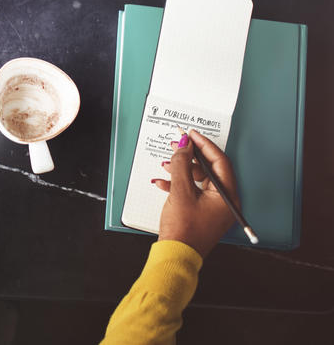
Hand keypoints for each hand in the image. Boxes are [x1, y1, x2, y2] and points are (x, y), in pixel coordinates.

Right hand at [153, 129, 237, 257]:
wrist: (176, 255)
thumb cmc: (184, 229)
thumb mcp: (180, 191)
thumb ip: (181, 164)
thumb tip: (184, 145)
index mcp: (227, 196)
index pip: (220, 161)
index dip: (204, 145)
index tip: (191, 135)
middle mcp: (224, 201)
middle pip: (209, 170)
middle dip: (190, 157)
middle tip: (178, 145)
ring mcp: (214, 208)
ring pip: (199, 180)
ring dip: (181, 170)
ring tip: (167, 164)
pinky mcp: (202, 213)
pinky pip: (192, 192)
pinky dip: (178, 185)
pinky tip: (163, 183)